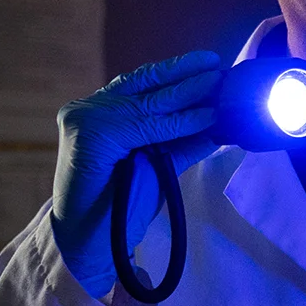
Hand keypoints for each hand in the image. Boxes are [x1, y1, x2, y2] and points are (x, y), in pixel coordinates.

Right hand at [51, 51, 222, 296]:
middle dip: (185, 74)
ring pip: (149, 102)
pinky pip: (146, 125)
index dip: (174, 71)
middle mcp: (90, 110)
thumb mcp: (158, 164)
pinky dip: (179, 122)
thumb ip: (180, 141)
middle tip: (219, 66)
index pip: (141, 83)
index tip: (207, 63)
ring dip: (188, 92)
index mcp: (100, 112)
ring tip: (218, 84)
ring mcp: (87, 119)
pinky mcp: (91, 134)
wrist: (92, 242)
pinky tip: (206, 117)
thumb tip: (217, 122)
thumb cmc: (121, 204)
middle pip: (145, 85)